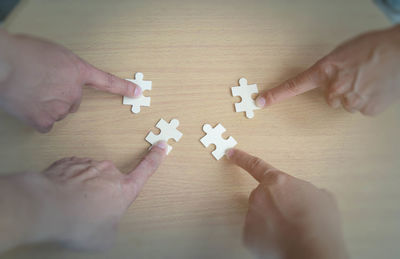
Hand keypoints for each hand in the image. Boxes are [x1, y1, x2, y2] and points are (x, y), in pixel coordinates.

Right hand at [0, 29, 140, 131]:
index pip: (106, 81)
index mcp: (77, 72)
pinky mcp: (44, 121)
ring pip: (58, 112)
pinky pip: (46, 124)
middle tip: (42, 86)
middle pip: (73, 102)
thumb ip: (65, 69)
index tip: (137, 92)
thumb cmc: (23, 53)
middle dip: (61, 97)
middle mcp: (73, 92)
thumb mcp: (53, 54)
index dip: (123, 87)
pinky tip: (28, 106)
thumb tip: (61, 80)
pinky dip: (38, 118)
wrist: (2, 64)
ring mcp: (60, 108)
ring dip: (48, 106)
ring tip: (30, 92)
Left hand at [0, 141, 166, 251]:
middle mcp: (108, 172)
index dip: (155, 158)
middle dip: (102, 193)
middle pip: (111, 181)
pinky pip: (73, 173)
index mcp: (123, 189)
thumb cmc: (78, 222)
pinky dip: (69, 183)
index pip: (146, 169)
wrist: (46, 207)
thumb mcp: (103, 238)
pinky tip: (61, 197)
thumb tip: (106, 226)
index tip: (162, 146)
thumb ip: (111, 227)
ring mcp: (88, 164)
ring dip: (83, 189)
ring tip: (71, 206)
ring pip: (90, 177)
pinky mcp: (68, 163)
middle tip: (88, 211)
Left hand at [227, 149, 347, 258]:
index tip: (231, 153)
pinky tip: (281, 240)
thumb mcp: (320, 196)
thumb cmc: (319, 224)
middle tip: (290, 216)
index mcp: (277, 181)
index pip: (255, 165)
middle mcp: (260, 195)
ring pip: (259, 215)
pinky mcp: (248, 234)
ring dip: (270, 220)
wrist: (313, 250)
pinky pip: (256, 232)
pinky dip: (266, 236)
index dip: (241, 158)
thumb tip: (305, 196)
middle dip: (273, 204)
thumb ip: (304, 190)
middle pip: (263, 196)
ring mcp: (252, 214)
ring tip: (289, 230)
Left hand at [255, 25, 399, 115]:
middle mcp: (333, 88)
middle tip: (354, 75)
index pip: (294, 86)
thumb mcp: (342, 54)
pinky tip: (374, 87)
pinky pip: (360, 108)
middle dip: (338, 88)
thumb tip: (326, 83)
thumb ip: (328, 70)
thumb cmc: (373, 47)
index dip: (276, 95)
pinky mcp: (365, 109)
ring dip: (354, 94)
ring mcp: (349, 101)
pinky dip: (367, 99)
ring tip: (368, 78)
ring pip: (345, 103)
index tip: (261, 102)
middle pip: (328, 97)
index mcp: (324, 71)